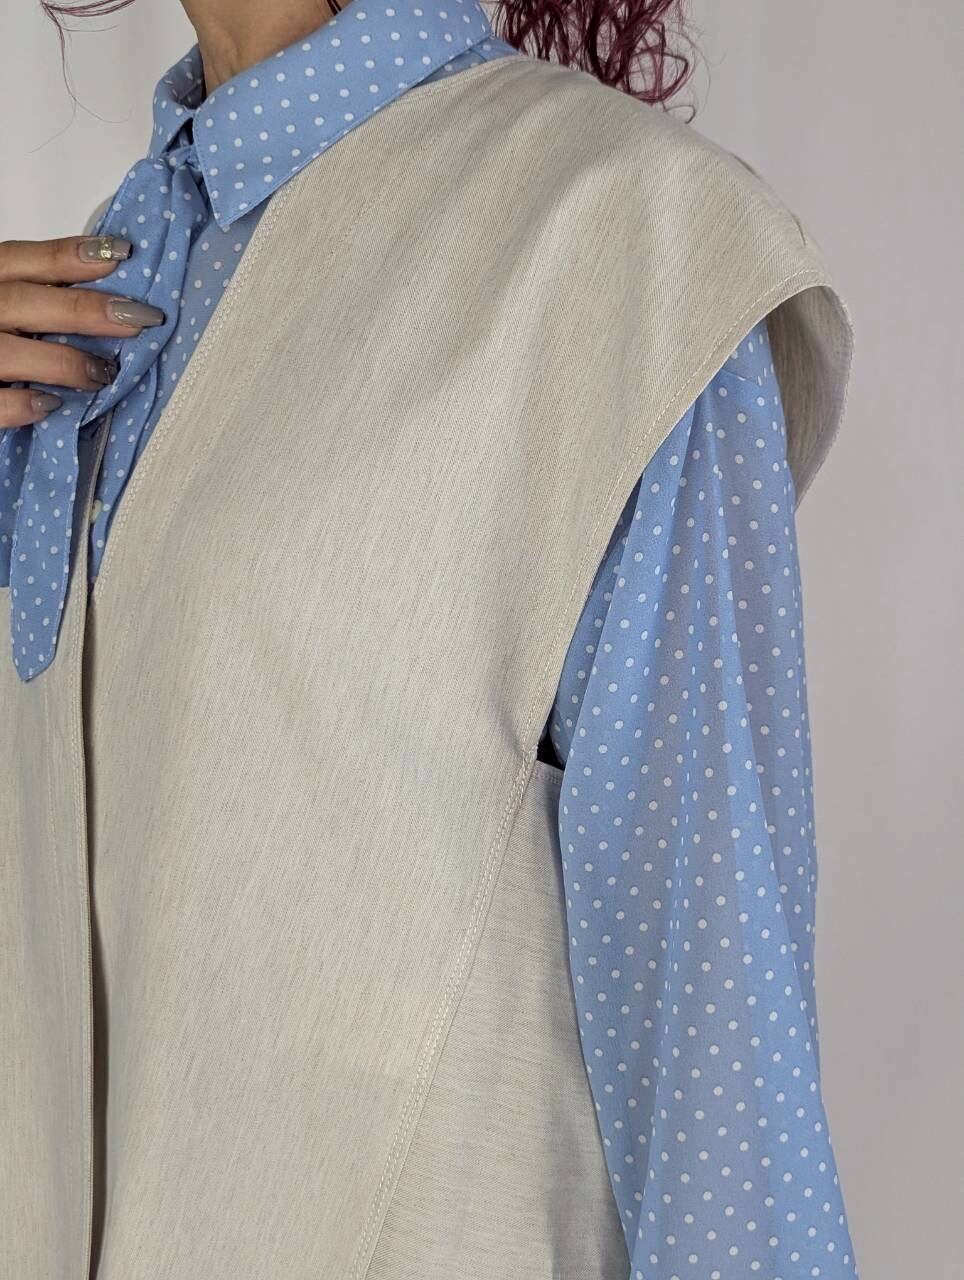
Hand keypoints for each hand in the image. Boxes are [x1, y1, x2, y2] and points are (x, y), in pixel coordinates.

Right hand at [0, 234, 165, 428]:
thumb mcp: (11, 308)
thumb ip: (44, 300)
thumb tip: (113, 302)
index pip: (19, 259)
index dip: (68, 255)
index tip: (121, 254)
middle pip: (21, 302)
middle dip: (81, 309)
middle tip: (136, 318)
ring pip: (8, 352)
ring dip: (62, 362)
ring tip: (103, 373)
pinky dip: (21, 405)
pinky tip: (52, 405)